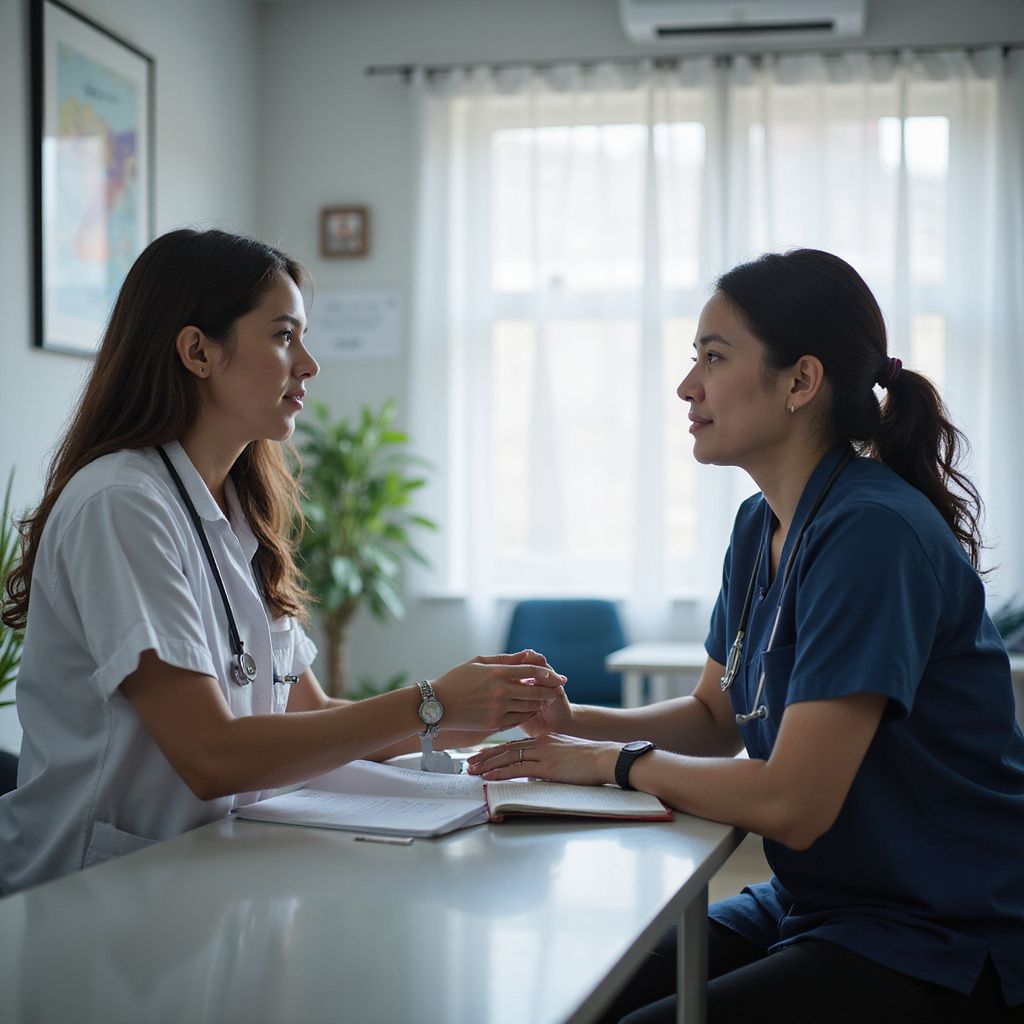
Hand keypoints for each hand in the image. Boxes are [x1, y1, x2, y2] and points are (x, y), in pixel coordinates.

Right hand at [431, 652, 566, 732]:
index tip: (559, 677)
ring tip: (544, 699)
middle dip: (550, 691)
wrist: (436, 705)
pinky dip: (527, 715)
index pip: (532, 672)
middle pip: (536, 692)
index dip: (548, 674)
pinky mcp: (494, 724)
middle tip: (558, 690)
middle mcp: (501, 692)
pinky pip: (518, 720)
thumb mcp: (479, 663)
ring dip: (539, 703)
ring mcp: (498, 709)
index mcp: (497, 673)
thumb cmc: (455, 680)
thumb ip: (505, 659)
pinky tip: (529, 710)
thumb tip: (527, 654)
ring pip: (529, 707)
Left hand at [465, 734, 618, 786]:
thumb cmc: (590, 760)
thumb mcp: (565, 754)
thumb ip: (548, 760)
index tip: (481, 755)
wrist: (605, 758)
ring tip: (472, 770)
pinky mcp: (546, 766)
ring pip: (507, 757)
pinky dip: (500, 773)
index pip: (514, 744)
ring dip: (487, 764)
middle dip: (485, 756)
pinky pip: (517, 769)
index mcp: (544, 739)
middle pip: (506, 748)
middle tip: (468, 762)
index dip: (495, 750)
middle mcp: (540, 743)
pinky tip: (488, 776)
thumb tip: (535, 772)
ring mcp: (542, 753)